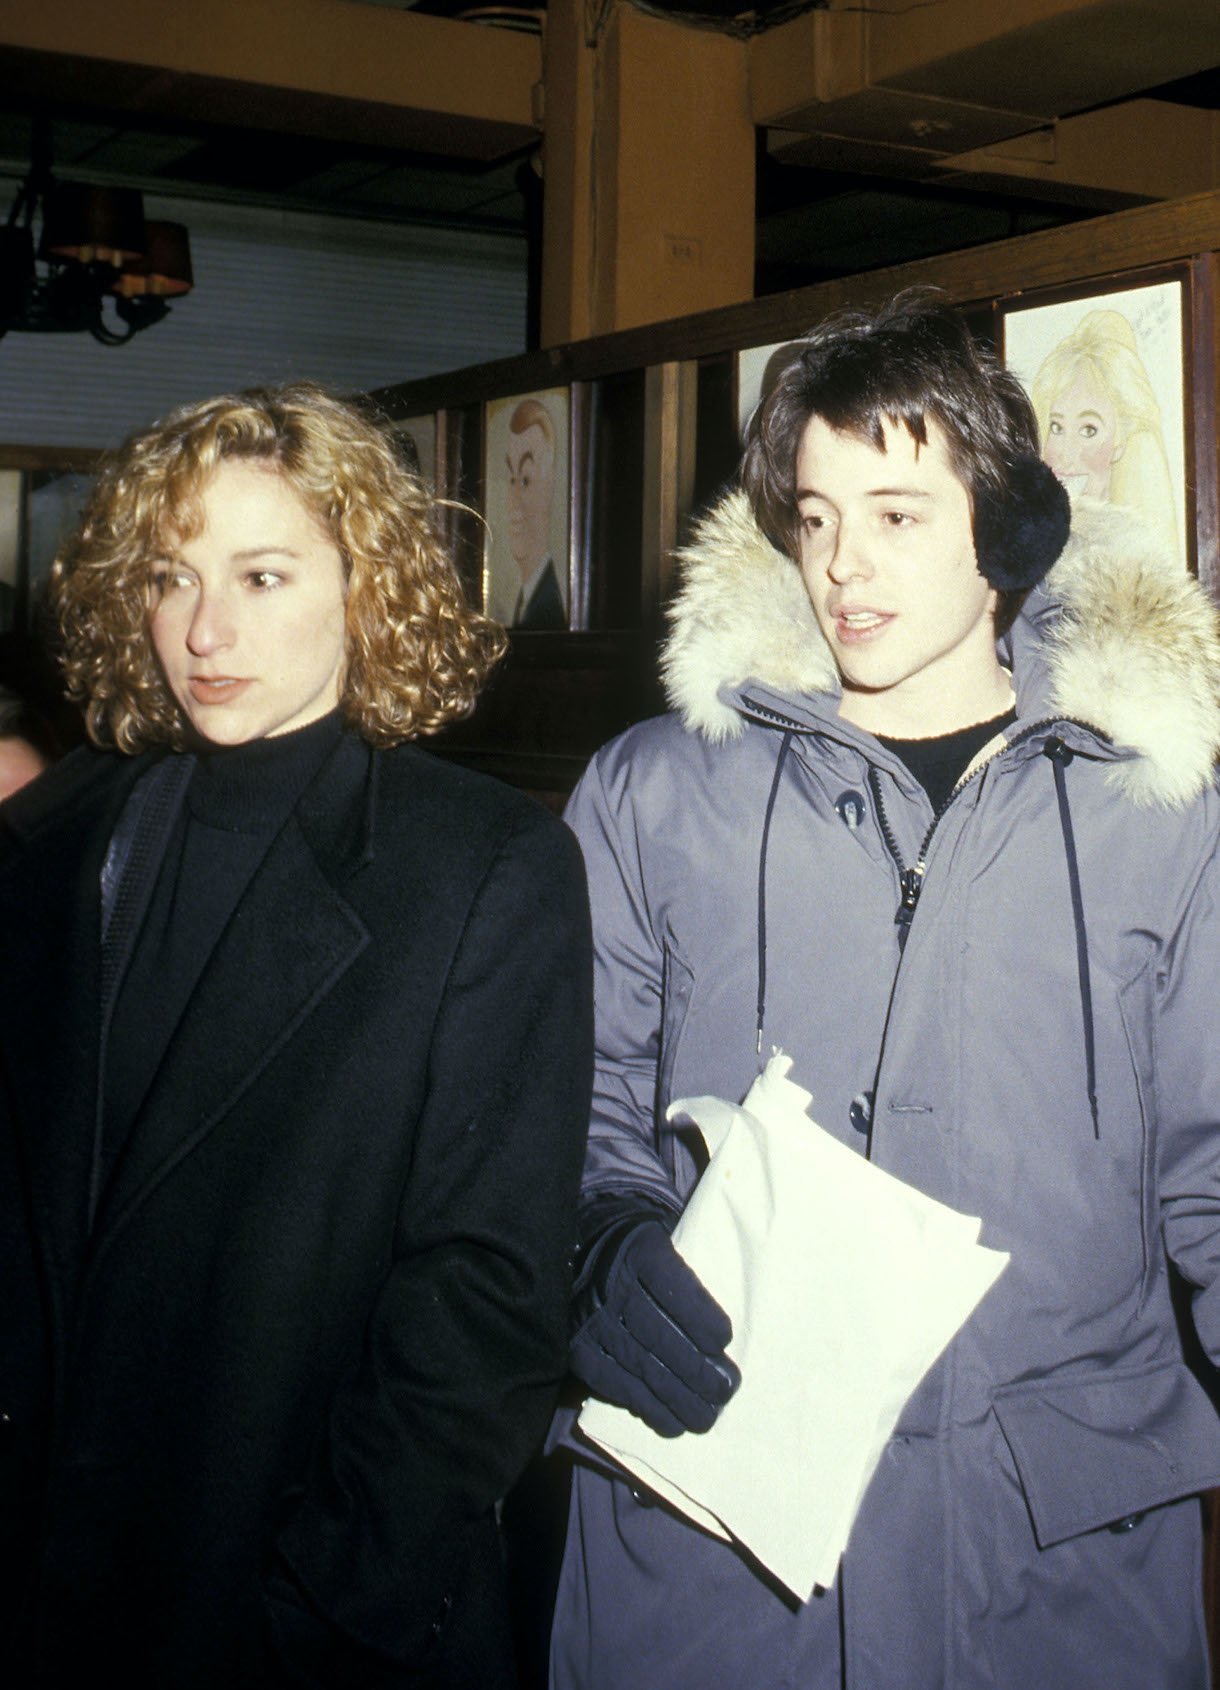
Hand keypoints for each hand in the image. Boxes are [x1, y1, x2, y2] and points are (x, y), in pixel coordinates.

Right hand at [570, 1218, 738, 1436]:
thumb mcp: (668, 1242)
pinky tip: (673, 1423)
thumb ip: (693, 1274)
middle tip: (727, 1389)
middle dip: (698, 1369)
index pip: (672, 1287)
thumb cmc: (643, 1256)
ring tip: (706, 1417)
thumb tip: (726, 1332)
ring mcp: (592, 1323)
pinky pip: (618, 1386)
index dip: (700, 1318)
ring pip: (641, 1367)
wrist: (584, 1256)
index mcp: (640, 1252)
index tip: (724, 1341)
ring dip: (679, 1398)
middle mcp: (611, 1287)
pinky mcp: (581, 1354)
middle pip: (659, 1334)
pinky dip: (649, 1408)